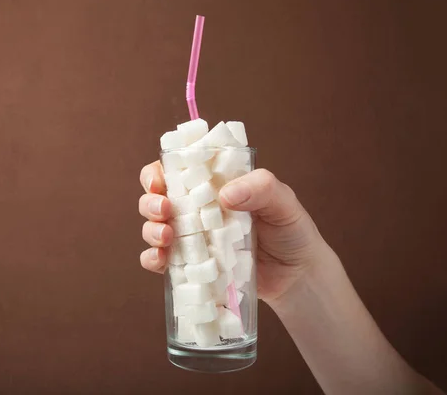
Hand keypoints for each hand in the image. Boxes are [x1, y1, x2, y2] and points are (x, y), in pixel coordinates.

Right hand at [138, 161, 331, 304]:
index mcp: (213, 185)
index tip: (159, 183)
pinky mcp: (191, 266)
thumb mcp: (283, 201)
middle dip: (149, 202)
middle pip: (154, 198)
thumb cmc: (290, 230)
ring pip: (152, 228)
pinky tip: (160, 261)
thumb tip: (225, 194)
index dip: (157, 173)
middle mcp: (196, 209)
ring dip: (150, 230)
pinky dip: (152, 259)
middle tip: (164, 210)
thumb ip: (261, 187)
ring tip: (167, 238)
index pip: (175, 170)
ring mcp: (191, 238)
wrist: (298, 277)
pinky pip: (160, 261)